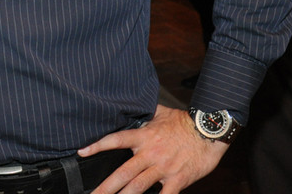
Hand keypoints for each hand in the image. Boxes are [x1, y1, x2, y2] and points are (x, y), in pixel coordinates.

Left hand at [77, 105, 227, 193]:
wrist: (209, 130)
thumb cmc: (185, 122)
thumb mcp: (161, 112)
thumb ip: (145, 113)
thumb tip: (132, 104)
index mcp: (144, 136)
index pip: (116, 140)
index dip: (98, 146)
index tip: (82, 152)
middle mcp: (151, 153)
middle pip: (123, 172)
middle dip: (106, 186)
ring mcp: (163, 168)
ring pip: (138, 186)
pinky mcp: (178, 179)